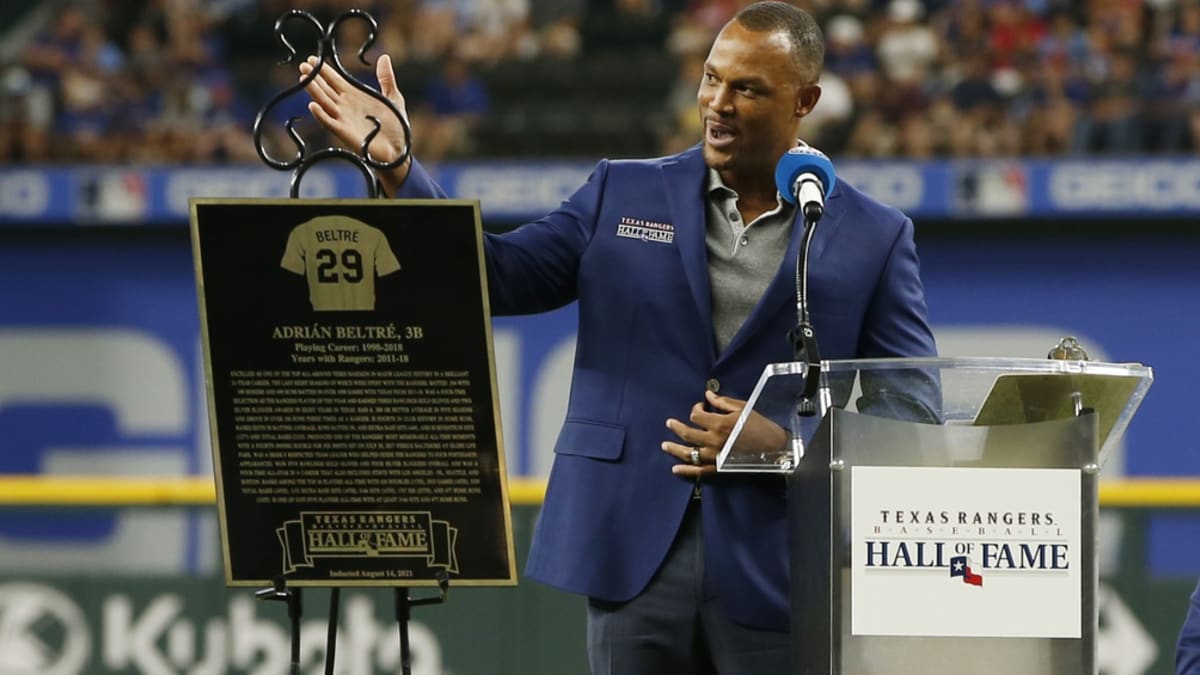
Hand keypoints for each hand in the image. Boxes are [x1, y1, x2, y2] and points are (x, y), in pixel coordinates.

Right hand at [299, 53, 411, 191]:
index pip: (335, 80)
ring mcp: (343, 119)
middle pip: (326, 89)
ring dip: (314, 91)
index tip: (312, 58)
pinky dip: (321, 115)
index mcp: (355, 96)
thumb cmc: (396, 126)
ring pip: (324, 102)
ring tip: (304, 78)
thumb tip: (384, 57)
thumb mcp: (393, 97)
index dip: (324, 70)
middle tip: (304, 65)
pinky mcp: (344, 133)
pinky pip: (330, 123)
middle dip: (314, 77)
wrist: (399, 150)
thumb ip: (386, 78)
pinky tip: (313, 105)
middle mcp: (346, 106)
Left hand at [662, 390, 787, 477]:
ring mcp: (715, 457)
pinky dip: (686, 471)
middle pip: (687, 433)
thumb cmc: (762, 426)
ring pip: (689, 453)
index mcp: (720, 423)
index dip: (695, 410)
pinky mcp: (719, 469)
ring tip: (664, 446)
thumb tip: (708, 396)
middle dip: (676, 427)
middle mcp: (714, 440)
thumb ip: (723, 402)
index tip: (700, 408)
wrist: (777, 449)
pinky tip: (675, 469)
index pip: (696, 416)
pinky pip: (699, 472)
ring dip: (674, 449)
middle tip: (669, 424)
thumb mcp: (744, 408)